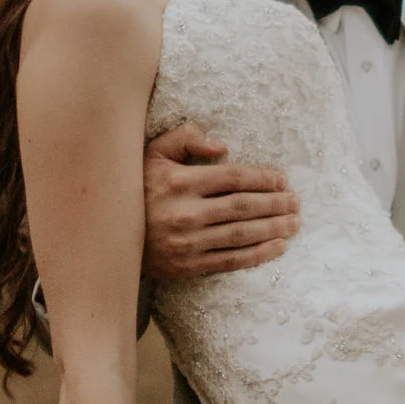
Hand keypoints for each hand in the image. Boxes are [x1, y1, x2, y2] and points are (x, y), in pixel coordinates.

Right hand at [143, 122, 300, 278]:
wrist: (108, 234)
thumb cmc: (137, 187)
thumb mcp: (152, 153)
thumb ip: (184, 138)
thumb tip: (221, 145)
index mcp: (179, 181)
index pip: (233, 178)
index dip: (263, 178)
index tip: (282, 179)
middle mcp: (185, 212)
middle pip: (243, 206)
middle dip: (275, 204)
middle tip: (296, 202)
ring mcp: (187, 242)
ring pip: (241, 234)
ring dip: (273, 228)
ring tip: (294, 223)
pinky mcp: (188, 265)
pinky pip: (230, 260)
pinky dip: (258, 254)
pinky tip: (278, 247)